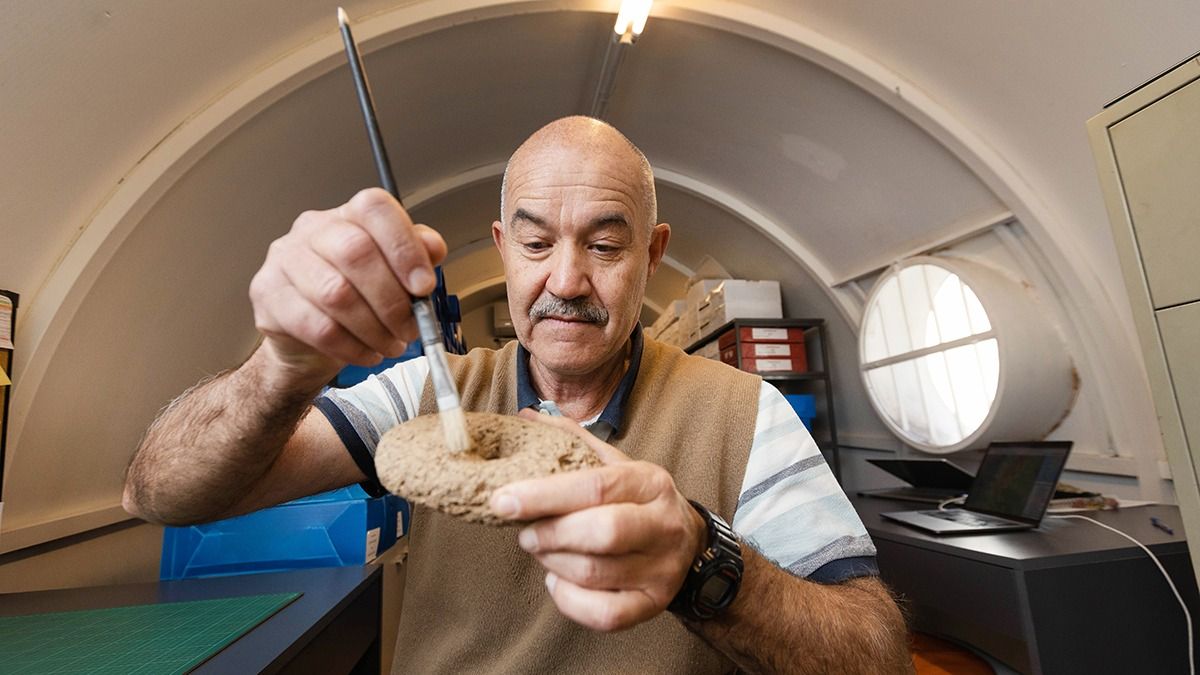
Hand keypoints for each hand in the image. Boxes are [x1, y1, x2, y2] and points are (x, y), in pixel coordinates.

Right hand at [248, 188, 447, 378]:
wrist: (307, 338)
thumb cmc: (356, 297)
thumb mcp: (393, 273)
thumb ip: (416, 255)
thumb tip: (433, 247)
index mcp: (348, 215)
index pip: (374, 208)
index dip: (404, 247)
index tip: (424, 286)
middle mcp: (312, 229)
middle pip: (356, 253)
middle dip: (392, 300)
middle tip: (410, 328)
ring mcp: (284, 260)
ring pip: (336, 293)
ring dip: (374, 328)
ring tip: (391, 345)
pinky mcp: (268, 297)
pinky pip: (316, 326)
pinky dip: (351, 347)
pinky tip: (367, 354)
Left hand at [489, 410, 706, 631]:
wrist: (689, 545)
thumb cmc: (638, 501)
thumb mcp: (616, 464)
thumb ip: (572, 440)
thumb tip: (525, 416)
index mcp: (651, 482)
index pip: (595, 487)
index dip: (543, 495)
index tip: (503, 500)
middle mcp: (664, 525)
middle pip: (601, 532)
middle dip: (550, 534)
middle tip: (525, 533)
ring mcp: (662, 569)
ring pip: (595, 574)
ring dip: (552, 563)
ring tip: (541, 550)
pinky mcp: (654, 604)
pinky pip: (605, 614)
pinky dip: (569, 600)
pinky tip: (557, 581)